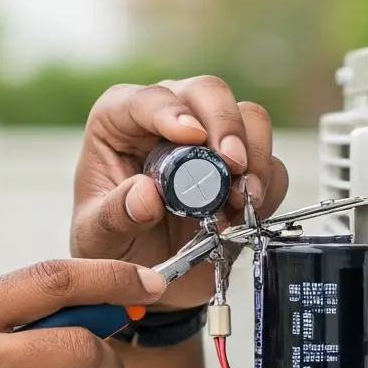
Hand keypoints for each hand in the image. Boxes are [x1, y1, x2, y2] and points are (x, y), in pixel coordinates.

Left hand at [70, 77, 289, 304]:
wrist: (141, 275)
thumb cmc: (109, 242)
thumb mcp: (96, 235)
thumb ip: (115, 215)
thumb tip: (146, 195)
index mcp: (119, 122)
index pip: (148, 99)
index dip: (172, 111)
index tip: (191, 136)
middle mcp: (168, 119)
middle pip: (208, 92)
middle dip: (225, 124)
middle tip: (231, 164)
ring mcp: (209, 141)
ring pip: (249, 117)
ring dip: (254, 155)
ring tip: (241, 197)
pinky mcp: (240, 170)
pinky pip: (270, 163)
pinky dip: (267, 186)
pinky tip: (246, 213)